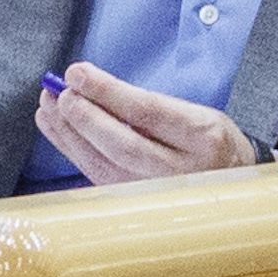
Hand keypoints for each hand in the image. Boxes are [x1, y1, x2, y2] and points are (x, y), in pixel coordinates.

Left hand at [33, 60, 251, 182]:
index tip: (77, 72)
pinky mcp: (134, 203)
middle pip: (123, 144)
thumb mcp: (197, 114)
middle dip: (84, 116)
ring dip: (68, 133)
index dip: (107, 91)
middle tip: (60, 92)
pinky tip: (55, 127)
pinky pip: (95, 175)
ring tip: (48, 104)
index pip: (148, 112)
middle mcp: (180, 171)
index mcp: (203, 138)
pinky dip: (71, 149)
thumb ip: (150, 105)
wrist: (229, 183)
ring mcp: (155, 194)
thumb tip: (89, 86)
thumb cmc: (207, 141)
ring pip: (103, 164)